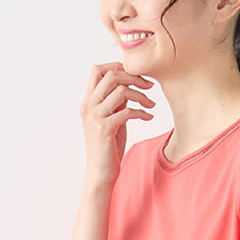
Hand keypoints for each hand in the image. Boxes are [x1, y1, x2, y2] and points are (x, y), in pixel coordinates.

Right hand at [80, 63, 155, 184]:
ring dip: (141, 95)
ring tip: (151, 105)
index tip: (137, 75)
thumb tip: (128, 86)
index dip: (118, 66)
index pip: (97, 70)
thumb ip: (115, 102)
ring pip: (121, 90)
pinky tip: (149, 117)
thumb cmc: (108, 147)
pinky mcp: (105, 129)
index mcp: (88, 102)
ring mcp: (95, 117)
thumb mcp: (112, 119)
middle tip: (150, 85)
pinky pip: (127, 111)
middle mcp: (88, 106)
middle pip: (111, 75)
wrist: (100, 173)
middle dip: (134, 77)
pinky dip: (142, 112)